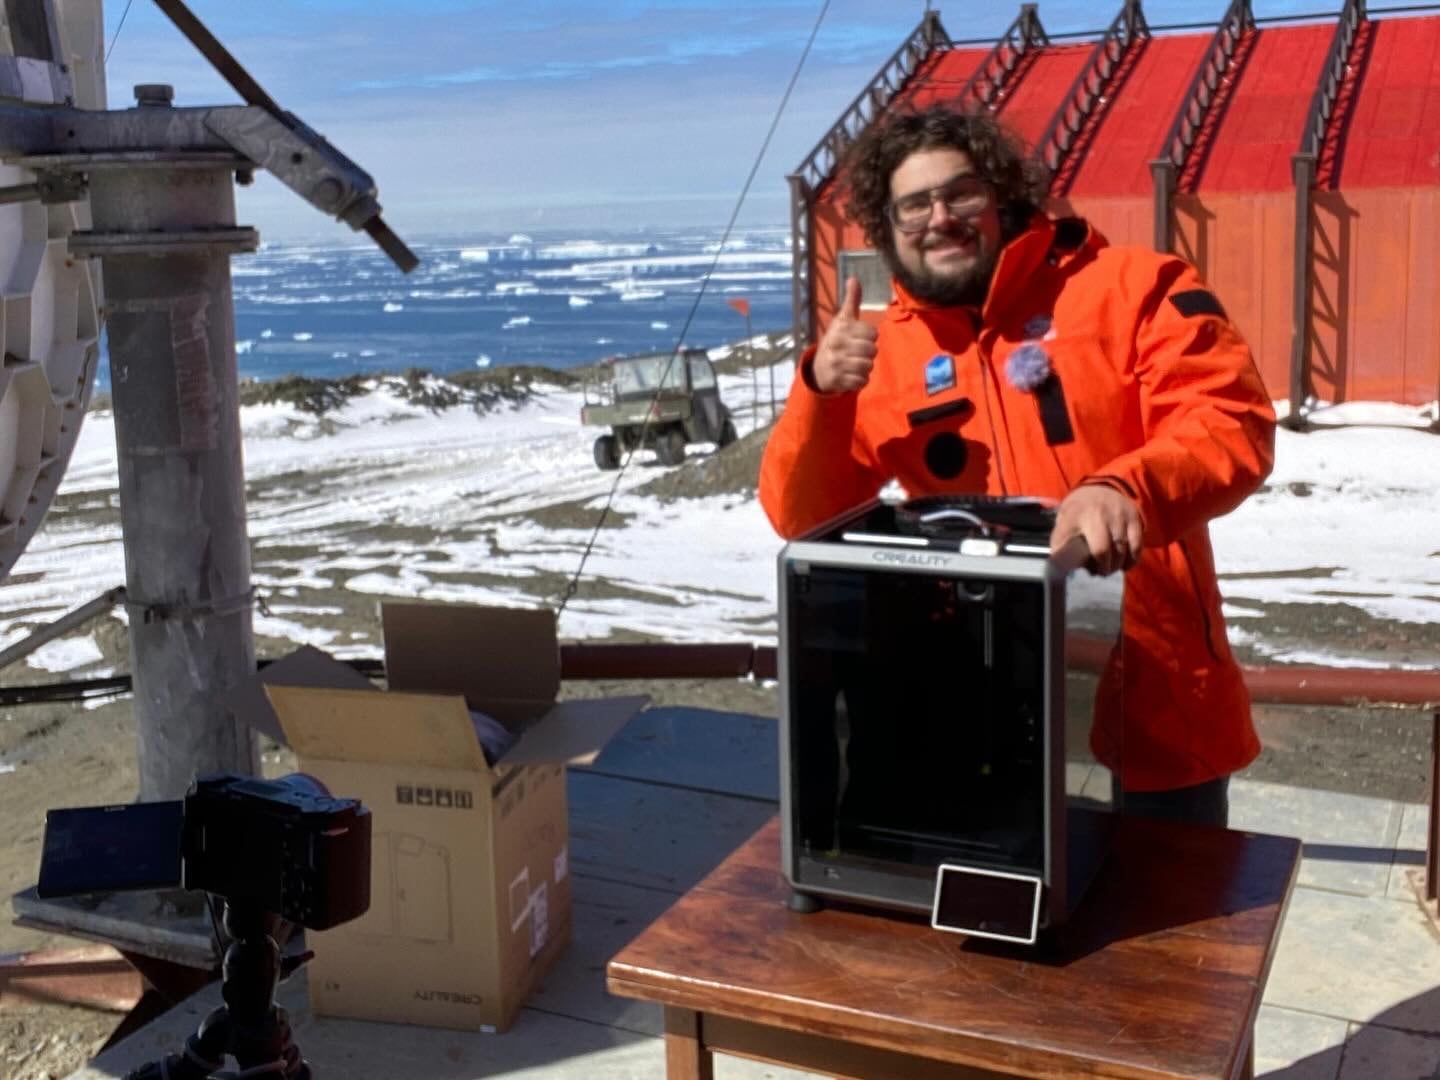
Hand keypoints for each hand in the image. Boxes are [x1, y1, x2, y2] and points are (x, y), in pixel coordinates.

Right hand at [811, 277, 876, 393]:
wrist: (818, 369)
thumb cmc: (837, 340)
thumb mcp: (842, 320)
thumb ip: (851, 301)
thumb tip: (853, 279)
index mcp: (840, 329)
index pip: (872, 333)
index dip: (870, 336)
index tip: (860, 337)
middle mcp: (837, 345)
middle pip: (872, 351)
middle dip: (869, 353)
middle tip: (858, 352)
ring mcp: (836, 364)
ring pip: (868, 366)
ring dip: (866, 367)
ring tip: (855, 363)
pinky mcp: (838, 380)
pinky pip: (862, 381)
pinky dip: (861, 380)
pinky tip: (852, 375)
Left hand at [1051, 484, 1142, 575]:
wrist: (1100, 487)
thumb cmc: (1078, 511)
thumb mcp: (1063, 522)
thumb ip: (1061, 542)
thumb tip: (1060, 566)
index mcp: (1077, 516)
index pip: (1087, 547)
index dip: (1092, 566)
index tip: (1090, 573)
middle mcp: (1099, 514)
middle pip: (1105, 551)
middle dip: (1105, 568)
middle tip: (1102, 573)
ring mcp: (1119, 516)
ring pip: (1122, 549)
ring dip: (1118, 565)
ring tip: (1111, 568)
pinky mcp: (1134, 518)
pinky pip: (1136, 545)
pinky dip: (1132, 558)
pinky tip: (1125, 564)